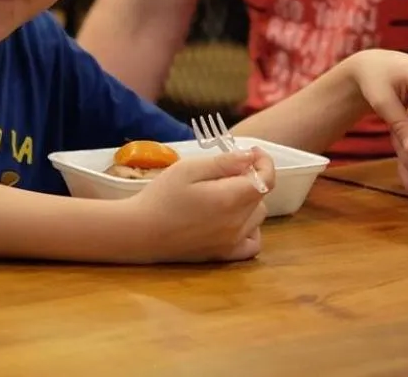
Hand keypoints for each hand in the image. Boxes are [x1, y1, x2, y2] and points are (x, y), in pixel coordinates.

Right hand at [124, 149, 275, 262]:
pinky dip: (250, 229)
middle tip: (226, 171)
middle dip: (251, 178)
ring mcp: (231, 242)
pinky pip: (252, 244)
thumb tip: (251, 157)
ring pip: (257, 217)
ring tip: (225, 193)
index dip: (264, 162)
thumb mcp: (189, 169)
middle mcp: (237, 224)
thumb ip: (224, 162)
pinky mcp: (223, 255)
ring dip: (249, 201)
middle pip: (260, 196)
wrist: (140, 231)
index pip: (267, 180)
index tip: (252, 151)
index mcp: (231, 199)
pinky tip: (234, 220)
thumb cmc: (161, 196)